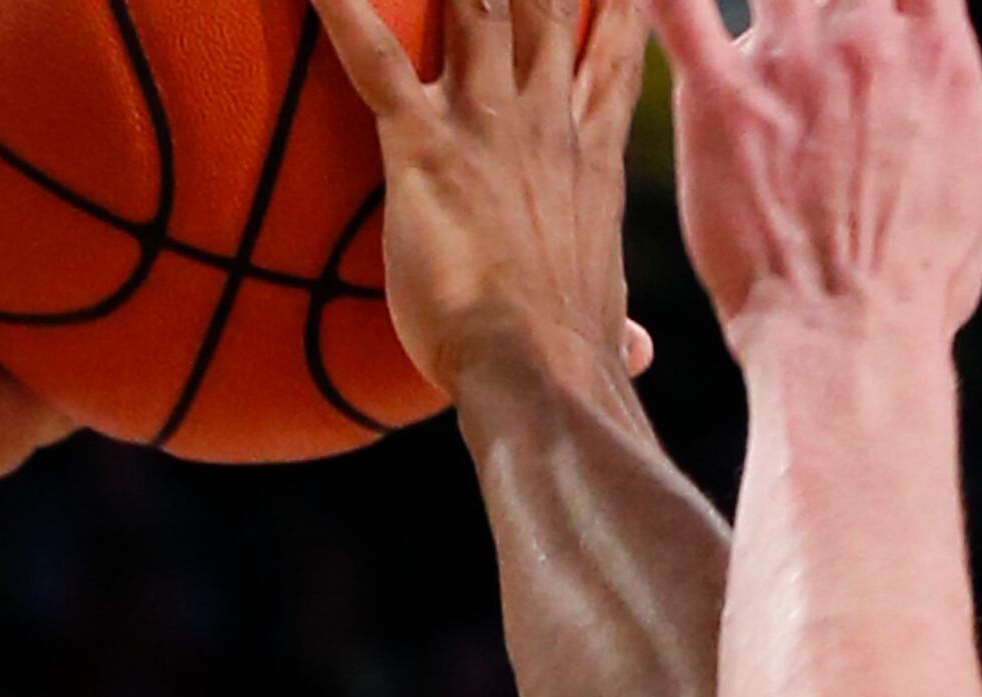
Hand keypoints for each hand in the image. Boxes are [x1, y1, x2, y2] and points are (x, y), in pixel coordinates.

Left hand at [313, 0, 660, 399]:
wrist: (542, 376)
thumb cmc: (567, 360)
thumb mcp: (602, 326)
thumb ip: (617, 322)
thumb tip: (637, 349)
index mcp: (590, 162)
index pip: (610, 62)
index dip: (617, 9)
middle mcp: (547, 125)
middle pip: (547, 9)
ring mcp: (489, 128)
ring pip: (475, 8)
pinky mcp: (425, 147)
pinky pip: (377, 61)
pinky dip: (344, 11)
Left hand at [641, 0, 981, 353]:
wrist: (850, 337)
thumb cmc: (919, 278)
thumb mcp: (980, 170)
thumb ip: (953, 88)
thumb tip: (941, 51)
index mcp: (936, 55)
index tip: (873, 2)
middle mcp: (864, 41)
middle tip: (804, 22)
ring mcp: (788, 62)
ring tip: (765, 33)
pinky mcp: (718, 98)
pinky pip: (676, 7)